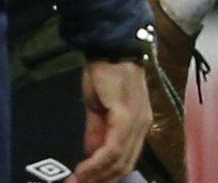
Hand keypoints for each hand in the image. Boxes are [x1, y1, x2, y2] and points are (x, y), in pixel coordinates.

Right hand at [76, 58, 151, 182]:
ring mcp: (136, 122)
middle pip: (124, 166)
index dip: (106, 177)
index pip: (126, 161)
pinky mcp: (126, 116)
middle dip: (100, 181)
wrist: (109, 49)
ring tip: (75, 182)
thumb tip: (91, 155)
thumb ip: (97, 132)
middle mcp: (142, 126)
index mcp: (138, 125)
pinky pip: (113, 148)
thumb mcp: (98, 108)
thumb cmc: (105, 75)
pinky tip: (82, 170)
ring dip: (95, 176)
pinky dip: (97, 163)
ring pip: (119, 161)